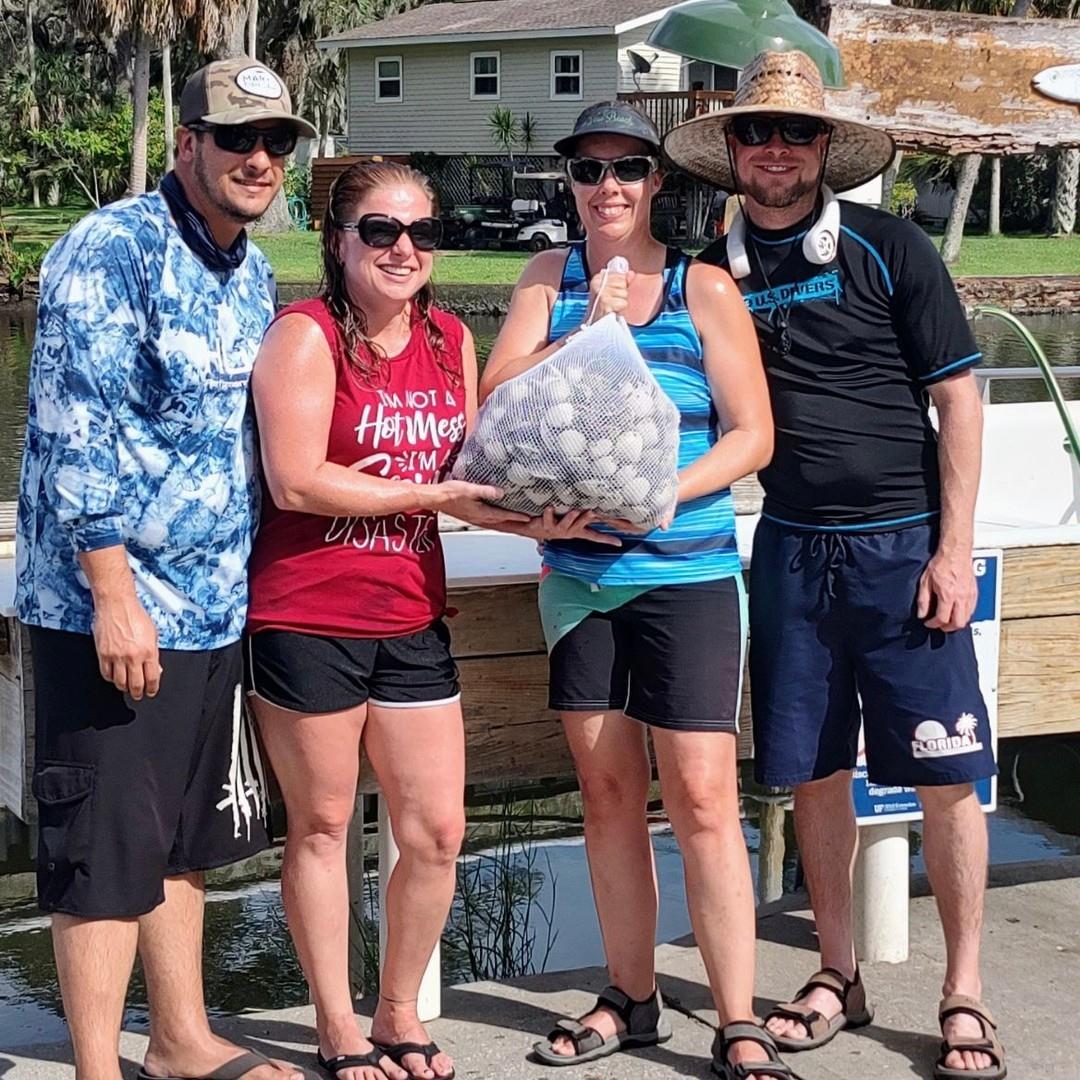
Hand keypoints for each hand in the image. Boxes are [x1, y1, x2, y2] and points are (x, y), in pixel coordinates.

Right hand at [92, 592, 160, 699]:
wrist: (116, 605)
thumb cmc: (135, 615)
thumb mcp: (153, 634)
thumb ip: (154, 653)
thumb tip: (156, 669)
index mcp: (148, 651)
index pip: (152, 678)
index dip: (152, 689)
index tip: (151, 692)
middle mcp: (132, 656)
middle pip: (136, 685)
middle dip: (138, 693)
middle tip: (138, 694)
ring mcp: (116, 656)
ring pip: (120, 682)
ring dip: (124, 687)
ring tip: (127, 687)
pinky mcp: (103, 654)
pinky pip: (106, 674)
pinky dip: (110, 679)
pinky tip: (114, 677)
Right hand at [429, 479, 531, 528]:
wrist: (436, 499)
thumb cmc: (450, 493)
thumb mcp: (469, 489)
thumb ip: (486, 491)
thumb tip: (501, 492)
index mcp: (482, 513)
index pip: (503, 516)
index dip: (516, 516)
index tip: (528, 518)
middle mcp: (480, 519)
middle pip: (502, 523)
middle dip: (515, 524)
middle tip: (527, 526)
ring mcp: (476, 519)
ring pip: (496, 523)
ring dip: (507, 524)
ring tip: (517, 524)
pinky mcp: (472, 516)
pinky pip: (489, 521)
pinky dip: (498, 521)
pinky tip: (499, 519)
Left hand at [505, 508, 624, 547]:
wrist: (532, 529)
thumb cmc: (554, 523)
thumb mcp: (571, 522)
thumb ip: (585, 517)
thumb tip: (599, 510)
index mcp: (576, 531)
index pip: (594, 536)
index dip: (606, 539)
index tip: (619, 543)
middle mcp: (568, 531)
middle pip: (580, 526)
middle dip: (587, 519)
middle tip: (594, 511)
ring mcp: (557, 529)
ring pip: (565, 523)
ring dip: (570, 517)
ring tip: (575, 510)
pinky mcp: (546, 525)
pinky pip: (547, 518)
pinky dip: (549, 513)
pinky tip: (550, 507)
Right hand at [588, 268, 634, 319]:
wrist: (594, 324)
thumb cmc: (603, 308)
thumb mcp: (611, 291)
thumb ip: (621, 281)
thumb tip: (631, 274)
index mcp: (597, 278)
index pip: (621, 276)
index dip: (620, 287)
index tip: (612, 295)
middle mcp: (597, 283)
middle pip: (623, 284)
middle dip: (621, 295)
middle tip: (612, 302)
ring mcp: (600, 293)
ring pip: (624, 293)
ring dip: (621, 303)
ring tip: (612, 307)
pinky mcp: (604, 302)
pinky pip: (623, 303)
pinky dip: (620, 309)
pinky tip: (612, 311)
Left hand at [917, 549, 976, 630]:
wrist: (955, 552)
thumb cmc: (941, 563)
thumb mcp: (925, 582)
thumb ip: (923, 600)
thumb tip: (922, 613)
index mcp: (948, 595)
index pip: (942, 618)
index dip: (933, 624)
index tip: (928, 622)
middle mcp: (961, 597)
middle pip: (958, 623)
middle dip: (948, 628)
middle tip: (939, 625)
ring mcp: (970, 595)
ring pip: (967, 618)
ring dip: (957, 621)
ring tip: (947, 619)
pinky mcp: (975, 592)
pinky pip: (972, 609)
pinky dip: (965, 614)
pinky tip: (957, 610)